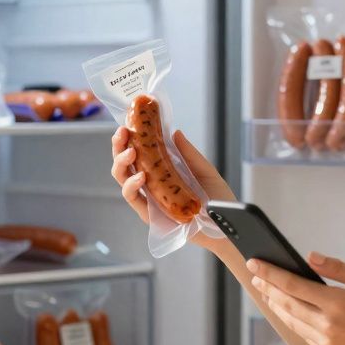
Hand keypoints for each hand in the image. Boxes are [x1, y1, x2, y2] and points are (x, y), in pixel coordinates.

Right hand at [111, 127, 235, 250]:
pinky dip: (132, 186)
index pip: (139, 151)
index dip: (129, 137)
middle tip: (122, 132)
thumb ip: (188, 154)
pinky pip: (133, 198)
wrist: (225, 223)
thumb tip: (175, 132)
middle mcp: (151, 182)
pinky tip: (140, 176)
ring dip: (122, 163)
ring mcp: (148, 198)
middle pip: (125, 163)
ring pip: (122, 178)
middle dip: (119, 146)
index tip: (128, 121)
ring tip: (131, 152)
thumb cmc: (216, 197)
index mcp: (161, 169)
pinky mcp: (149, 214)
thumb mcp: (204, 170)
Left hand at [247, 252, 344, 344]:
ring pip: (291, 321)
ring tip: (266, 291)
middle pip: (286, 304)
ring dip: (276, 305)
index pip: (293, 285)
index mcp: (338, 304)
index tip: (255, 263)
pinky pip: (303, 334)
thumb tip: (310, 257)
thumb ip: (338, 269)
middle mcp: (328, 326)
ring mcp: (326, 343)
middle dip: (268, 288)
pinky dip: (291, 320)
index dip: (271, 273)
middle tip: (255, 275)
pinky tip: (287, 309)